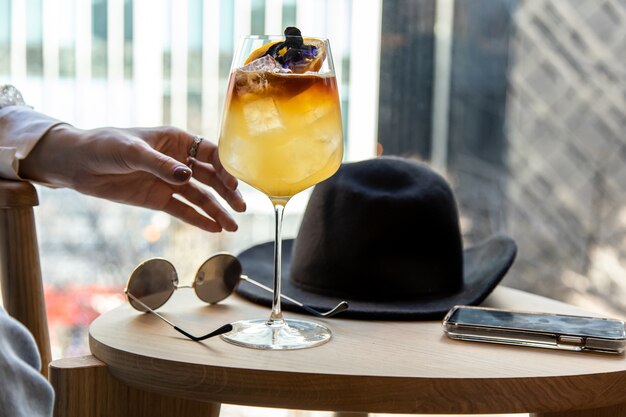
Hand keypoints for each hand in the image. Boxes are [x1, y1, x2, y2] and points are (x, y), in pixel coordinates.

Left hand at [19, 124, 245, 231]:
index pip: (209, 152)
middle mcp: (178, 160)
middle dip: (227, 192)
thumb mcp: (131, 150)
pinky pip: (182, 210)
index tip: (233, 183)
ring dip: (216, 210)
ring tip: (232, 226)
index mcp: (175, 140)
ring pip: (199, 197)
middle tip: (241, 207)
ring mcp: (169, 181)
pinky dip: (197, 219)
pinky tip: (213, 229)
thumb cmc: (104, 145)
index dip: (224, 167)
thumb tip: (185, 176)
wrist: (77, 164)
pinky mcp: (158, 199)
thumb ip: (159, 164)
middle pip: (210, 177)